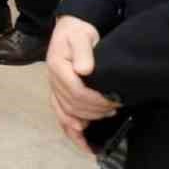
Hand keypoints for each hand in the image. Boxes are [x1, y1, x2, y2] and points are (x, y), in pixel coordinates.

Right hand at [47, 15, 117, 150]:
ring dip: (87, 119)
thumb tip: (84, 70)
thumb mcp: (82, 36)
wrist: (70, 30)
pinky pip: (60, 114)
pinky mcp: (58, 93)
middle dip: (95, 110)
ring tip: (106, 114)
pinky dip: (70, 128)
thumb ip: (83, 51)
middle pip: (72, 105)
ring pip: (66, 113)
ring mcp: (54, 88)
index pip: (76, 91)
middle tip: (115, 106)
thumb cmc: (78, 32)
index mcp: (57, 66)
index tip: (113, 100)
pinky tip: (82, 138)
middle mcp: (52, 80)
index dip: (95, 100)